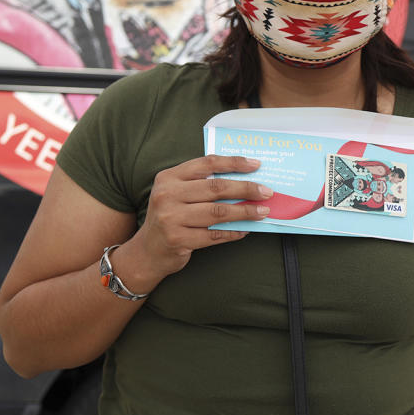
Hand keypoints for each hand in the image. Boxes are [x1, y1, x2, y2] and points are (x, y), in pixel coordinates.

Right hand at [128, 155, 271, 281]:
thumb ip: (202, 184)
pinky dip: (233, 232)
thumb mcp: (177, 194)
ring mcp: (171, 218)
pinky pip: (214, 234)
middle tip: (267, 192)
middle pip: (216, 188)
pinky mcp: (178, 240)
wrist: (147, 251)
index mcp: (169, 177)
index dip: (234, 163)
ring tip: (263, 212)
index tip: (256, 165)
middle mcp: (167, 195)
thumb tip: (245, 180)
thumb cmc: (170, 217)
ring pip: (218, 212)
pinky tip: (245, 230)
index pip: (207, 163)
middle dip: (246, 189)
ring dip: (245, 212)